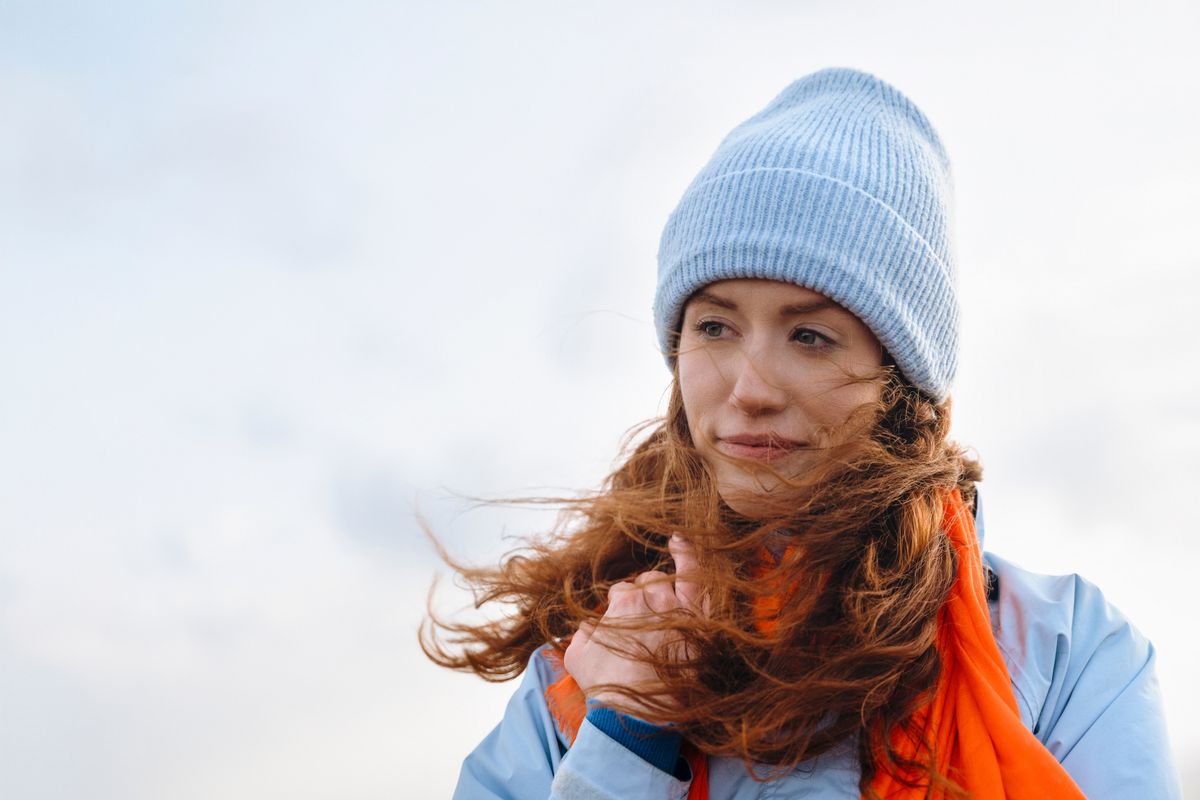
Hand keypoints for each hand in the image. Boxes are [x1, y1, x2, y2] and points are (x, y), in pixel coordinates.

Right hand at [563, 535, 705, 721]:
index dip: (620, 605)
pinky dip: (694, 561)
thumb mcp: (578, 655)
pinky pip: (703, 586)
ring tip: (673, 556)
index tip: (620, 624)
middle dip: (643, 594)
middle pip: (649, 582)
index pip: (622, 591)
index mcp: (624, 605)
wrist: (636, 715)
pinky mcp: (702, 625)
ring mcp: (681, 610)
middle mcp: (653, 601)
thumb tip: (592, 623)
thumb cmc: (606, 685)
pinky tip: (682, 544)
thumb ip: (583, 630)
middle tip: (642, 618)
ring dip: (668, 578)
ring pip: (674, 579)